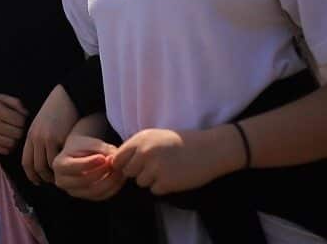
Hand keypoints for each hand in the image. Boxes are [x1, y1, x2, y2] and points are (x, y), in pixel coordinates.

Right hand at [0, 93, 27, 154]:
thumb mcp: (1, 97)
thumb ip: (16, 103)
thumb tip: (26, 115)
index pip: (20, 121)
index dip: (23, 119)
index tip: (19, 118)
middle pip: (17, 134)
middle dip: (20, 129)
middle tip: (17, 126)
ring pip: (12, 144)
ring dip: (15, 139)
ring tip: (12, 132)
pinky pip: (4, 150)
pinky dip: (8, 146)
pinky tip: (6, 139)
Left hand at [22, 86, 77, 184]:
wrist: (67, 97)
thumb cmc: (56, 111)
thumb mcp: (42, 124)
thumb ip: (39, 140)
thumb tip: (41, 158)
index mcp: (30, 135)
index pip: (26, 162)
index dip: (31, 175)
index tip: (38, 181)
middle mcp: (36, 138)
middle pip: (36, 167)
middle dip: (43, 178)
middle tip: (52, 182)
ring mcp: (47, 139)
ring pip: (47, 166)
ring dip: (54, 175)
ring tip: (62, 177)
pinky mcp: (59, 138)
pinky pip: (59, 159)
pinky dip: (63, 167)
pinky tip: (69, 168)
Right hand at [53, 134, 122, 200]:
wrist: (81, 153)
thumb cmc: (84, 146)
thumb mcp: (90, 143)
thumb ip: (102, 148)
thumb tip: (114, 158)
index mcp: (59, 165)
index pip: (74, 167)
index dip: (89, 163)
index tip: (103, 157)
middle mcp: (63, 181)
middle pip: (83, 181)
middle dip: (101, 172)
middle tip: (114, 163)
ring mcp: (74, 191)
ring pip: (94, 191)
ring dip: (110, 181)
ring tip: (119, 169)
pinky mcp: (87, 197)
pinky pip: (101, 196)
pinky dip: (113, 187)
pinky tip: (119, 177)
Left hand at [110, 127, 240, 194]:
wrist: (209, 149)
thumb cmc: (182, 142)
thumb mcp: (156, 136)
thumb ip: (137, 147)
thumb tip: (117, 161)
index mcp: (140, 139)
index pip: (118, 158)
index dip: (125, 164)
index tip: (135, 165)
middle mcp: (144, 152)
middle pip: (128, 172)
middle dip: (139, 172)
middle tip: (156, 167)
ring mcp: (154, 168)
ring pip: (141, 182)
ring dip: (152, 180)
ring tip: (168, 170)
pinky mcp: (165, 182)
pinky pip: (155, 190)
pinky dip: (164, 187)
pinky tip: (175, 176)